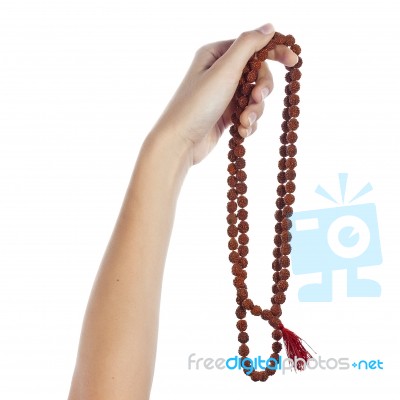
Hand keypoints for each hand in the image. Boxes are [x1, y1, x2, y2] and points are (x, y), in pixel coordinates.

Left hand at [152, 23, 298, 164]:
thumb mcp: (225, 70)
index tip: (294, 61)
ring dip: (255, 111)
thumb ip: (248, 45)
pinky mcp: (226, 115)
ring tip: (244, 122)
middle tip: (256, 99)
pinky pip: (249, 114)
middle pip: (258, 74)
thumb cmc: (198, 104)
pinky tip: (241, 131)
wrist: (180, 142)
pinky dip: (249, 123)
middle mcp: (220, 73)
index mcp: (217, 55)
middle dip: (261, 90)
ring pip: (255, 98)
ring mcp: (223, 95)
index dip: (275, 52)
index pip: (253, 47)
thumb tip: (269, 28)